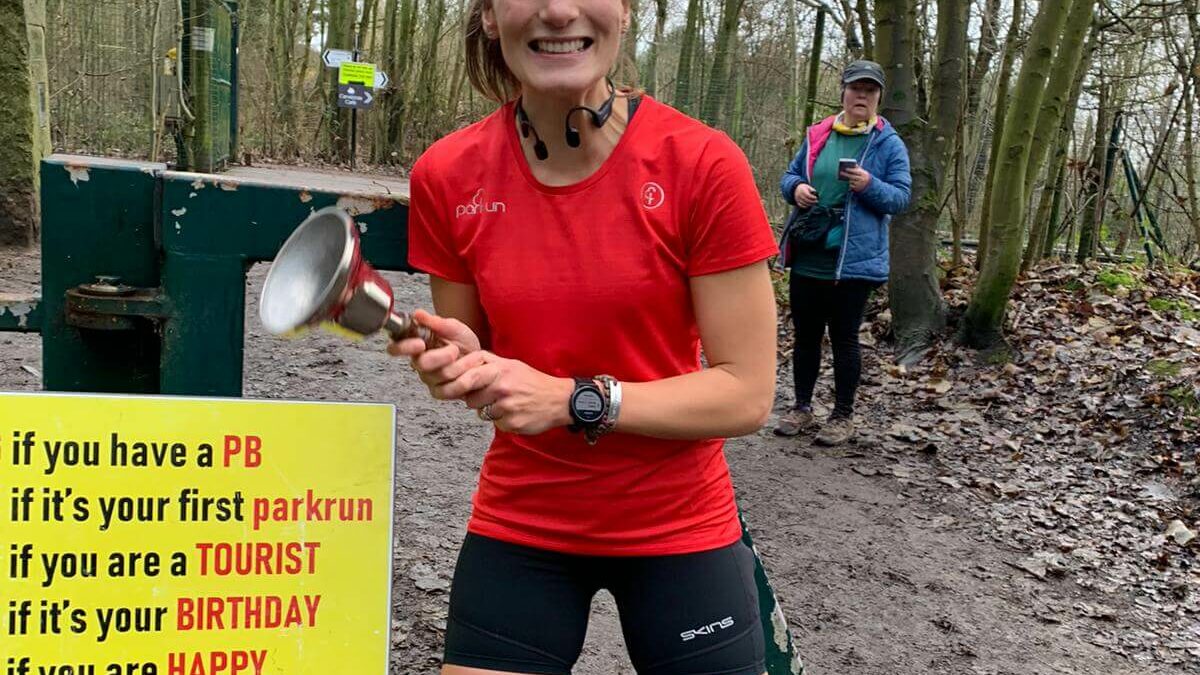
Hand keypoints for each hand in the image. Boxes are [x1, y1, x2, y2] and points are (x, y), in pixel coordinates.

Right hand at [386, 309, 481, 397]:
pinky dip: (466, 378)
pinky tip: (471, 371)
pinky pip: (449, 390)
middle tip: (454, 349)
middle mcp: (420, 363)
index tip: (420, 343)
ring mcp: (430, 379)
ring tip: (472, 357)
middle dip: (442, 355)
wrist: (481, 360)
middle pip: (421, 364)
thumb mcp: (453, 327)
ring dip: (462, 364)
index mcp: (417, 345)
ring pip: (439, 376)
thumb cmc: (463, 343)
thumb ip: (435, 322)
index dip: (404, 347)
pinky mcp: (441, 392)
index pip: (396, 348)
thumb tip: (418, 314)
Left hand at [449, 354, 572, 434]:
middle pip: (471, 399)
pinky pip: (496, 423)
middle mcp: (502, 387)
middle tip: (489, 397)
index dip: (459, 384)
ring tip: (507, 404)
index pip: (468, 377)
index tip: (460, 388)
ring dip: (490, 411)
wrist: (560, 400)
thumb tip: (461, 365)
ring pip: (482, 413)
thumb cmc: (533, 381)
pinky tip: (515, 413)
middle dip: (475, 400)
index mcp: (501, 370)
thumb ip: (488, 363)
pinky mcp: (512, 423)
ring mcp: (507, 406)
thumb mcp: (512, 364)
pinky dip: (502, 420)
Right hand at [793, 183, 817, 207]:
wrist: (797, 188)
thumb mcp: (808, 186)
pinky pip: (801, 205)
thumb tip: (815, 193)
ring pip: (804, 203)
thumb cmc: (804, 188)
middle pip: (806, 200)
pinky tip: (809, 205)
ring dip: (809, 204)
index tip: (816, 197)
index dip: (812, 197)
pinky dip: (805, 206)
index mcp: (802, 190)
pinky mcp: (797, 201)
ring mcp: (797, 198)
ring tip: (813, 204)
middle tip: (816, 201)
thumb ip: (812, 189)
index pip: (808, 195)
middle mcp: (799, 195)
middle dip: (812, 201)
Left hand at [844, 166, 871, 191]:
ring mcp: (859, 184)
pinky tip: (850, 182)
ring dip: (848, 179)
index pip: (856, 171)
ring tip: (845, 177)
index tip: (846, 168)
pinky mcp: (857, 188)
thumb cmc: (863, 176)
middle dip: (846, 174)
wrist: (868, 185)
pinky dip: (850, 183)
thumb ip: (857, 168)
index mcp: (863, 174)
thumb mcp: (862, 171)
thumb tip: (851, 164)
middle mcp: (862, 179)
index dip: (851, 170)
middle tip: (840, 172)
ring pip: (851, 181)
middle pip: (852, 176)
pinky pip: (851, 185)